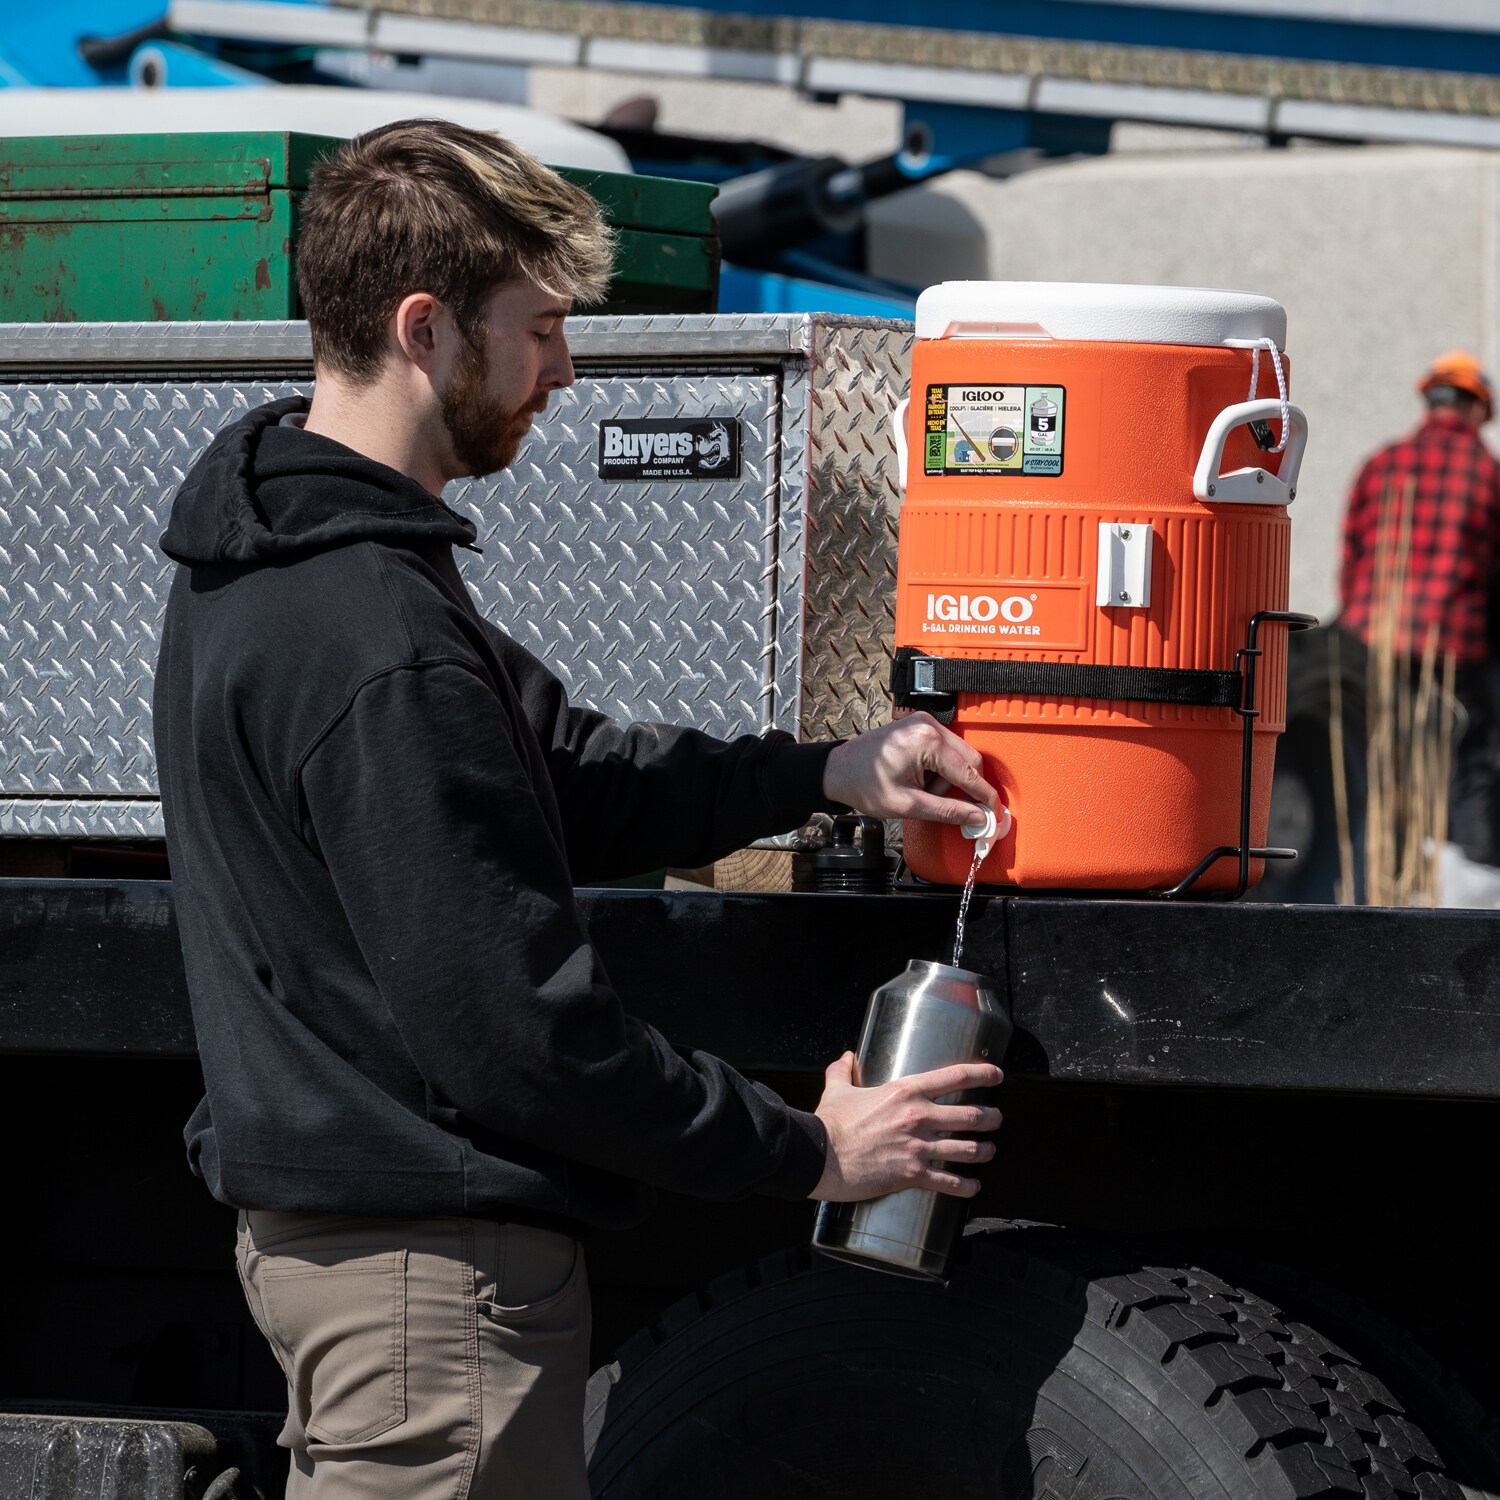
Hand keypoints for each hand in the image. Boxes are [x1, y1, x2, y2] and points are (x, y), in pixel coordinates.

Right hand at [810, 1052, 1002, 1201]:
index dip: (983, 1074)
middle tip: (996, 1119)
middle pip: (970, 1116)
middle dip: (990, 1118)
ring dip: (984, 1151)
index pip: (956, 1077)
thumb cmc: (829, 1122)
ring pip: (967, 1150)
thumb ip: (843, 1070)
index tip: (997, 1076)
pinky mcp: (913, 1175)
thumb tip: (846, 1056)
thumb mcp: (837, 1089)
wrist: (821, 1156)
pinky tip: (974, 1186)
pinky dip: (967, 1186)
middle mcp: (919, 1117)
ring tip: (989, 1150)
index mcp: (906, 1091)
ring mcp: (919, 1147)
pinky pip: (951, 1182)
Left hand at [822, 713, 999, 828]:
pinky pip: (944, 749)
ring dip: (948, 779)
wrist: (838, 771)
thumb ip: (947, 812)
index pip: (969, 771)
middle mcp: (929, 725)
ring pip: (957, 756)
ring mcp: (924, 722)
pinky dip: (939, 769)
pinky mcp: (919, 726)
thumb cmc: (864, 784)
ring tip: (920, 791)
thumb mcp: (908, 805)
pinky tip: (920, 780)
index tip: (993, 811)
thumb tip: (975, 818)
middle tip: (953, 808)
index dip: (984, 795)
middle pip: (969, 759)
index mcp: (927, 741)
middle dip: (963, 787)